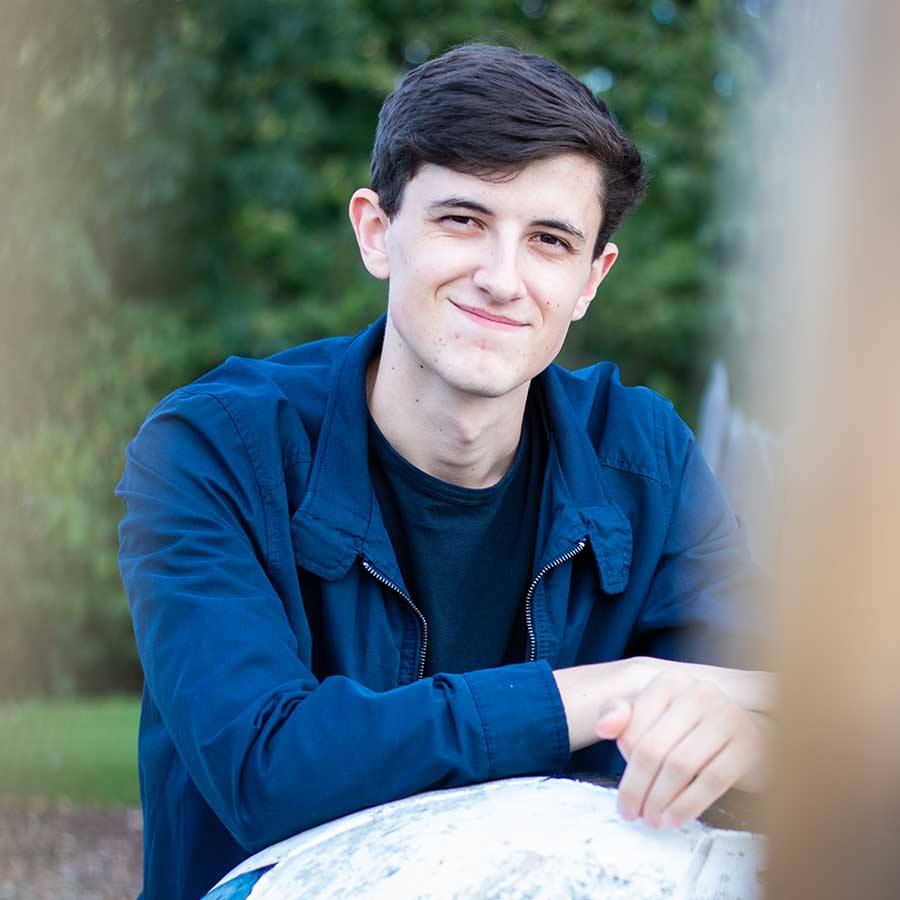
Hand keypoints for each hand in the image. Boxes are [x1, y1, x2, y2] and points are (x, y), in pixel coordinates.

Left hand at [595, 671, 769, 828]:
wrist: (745, 736)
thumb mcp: (651, 716)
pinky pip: (712, 780)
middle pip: (653, 749)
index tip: (626, 787)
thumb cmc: (690, 728)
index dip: (625, 762)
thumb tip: (603, 727)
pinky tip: (674, 819)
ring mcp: (727, 715)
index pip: (633, 727)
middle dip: (637, 788)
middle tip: (631, 814)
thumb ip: (619, 715)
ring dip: (660, 800)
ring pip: (680, 766)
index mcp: (670, 681)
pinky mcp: (749, 743)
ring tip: (652, 820)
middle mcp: (699, 692)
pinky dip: (688, 805)